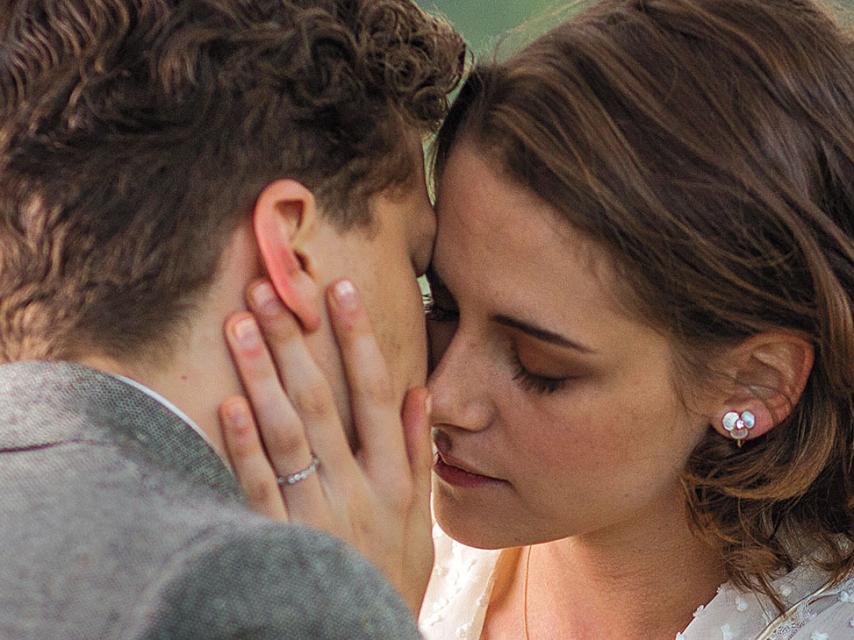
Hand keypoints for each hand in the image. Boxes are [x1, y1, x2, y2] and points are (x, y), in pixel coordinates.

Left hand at [218, 278, 433, 614]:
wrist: (359, 636)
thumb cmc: (391, 577)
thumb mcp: (420, 523)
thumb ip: (418, 457)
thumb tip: (418, 395)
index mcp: (392, 479)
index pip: (376, 394)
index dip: (358, 339)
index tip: (340, 290)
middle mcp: (355, 488)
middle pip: (322, 402)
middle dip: (294, 342)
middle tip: (268, 291)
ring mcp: (315, 513)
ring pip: (287, 433)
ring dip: (263, 376)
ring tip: (240, 326)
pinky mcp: (279, 538)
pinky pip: (258, 487)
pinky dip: (244, 445)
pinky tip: (228, 403)